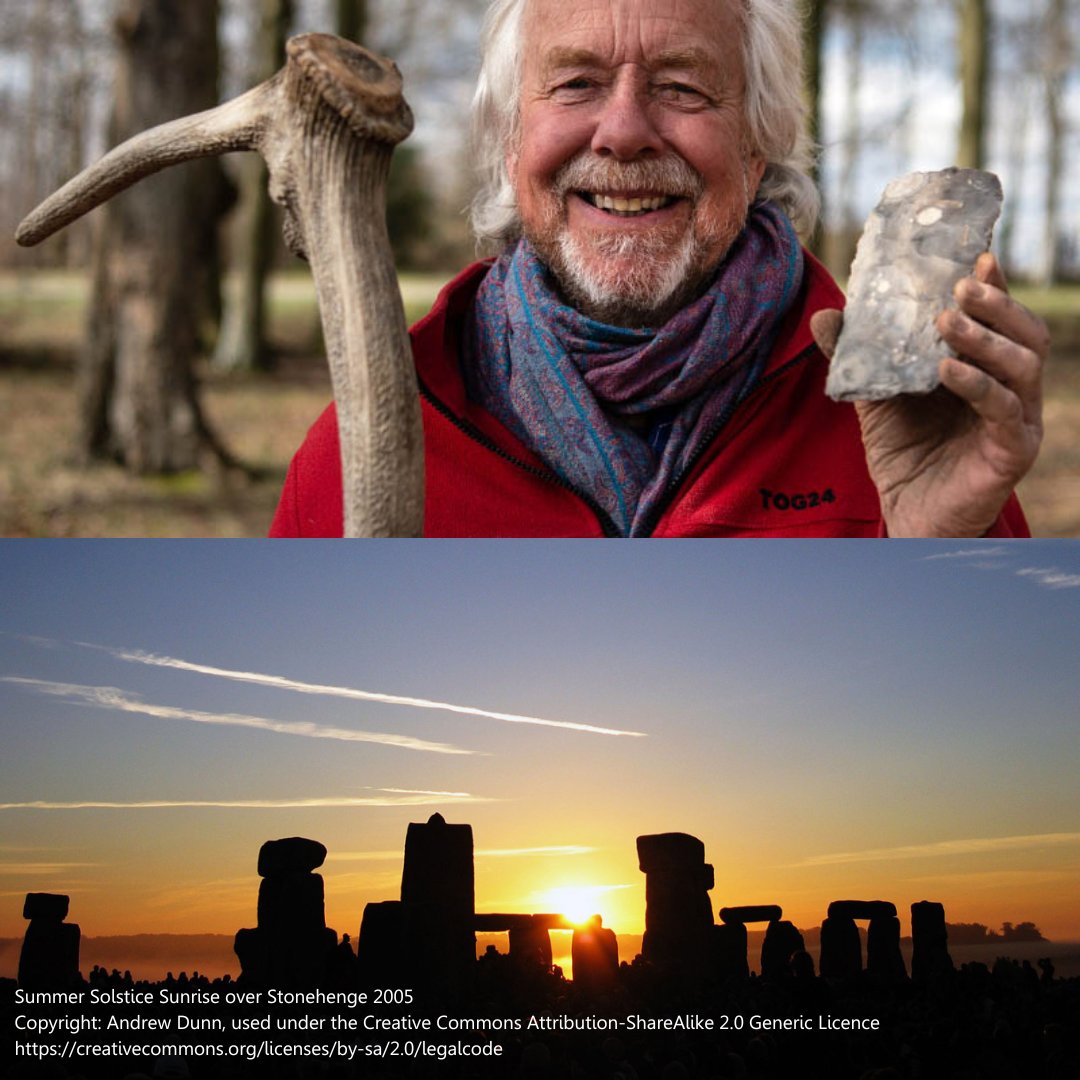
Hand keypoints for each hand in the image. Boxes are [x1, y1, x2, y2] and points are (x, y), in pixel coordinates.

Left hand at [811, 253, 1047, 536]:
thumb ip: (857, 357)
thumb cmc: (903, 454)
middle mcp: (1012, 390)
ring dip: (986, 338)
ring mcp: (1018, 421)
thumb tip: (824, 315)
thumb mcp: (875, 397)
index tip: (976, 254)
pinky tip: (945, 371)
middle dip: (996, 304)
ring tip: (946, 320)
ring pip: (1023, 365)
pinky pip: (1004, 411)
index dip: (995, 287)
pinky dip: (977, 385)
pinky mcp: (1011, 452)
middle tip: (960, 284)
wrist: (907, 515)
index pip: (1000, 319)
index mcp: (987, 369)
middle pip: (1025, 333)